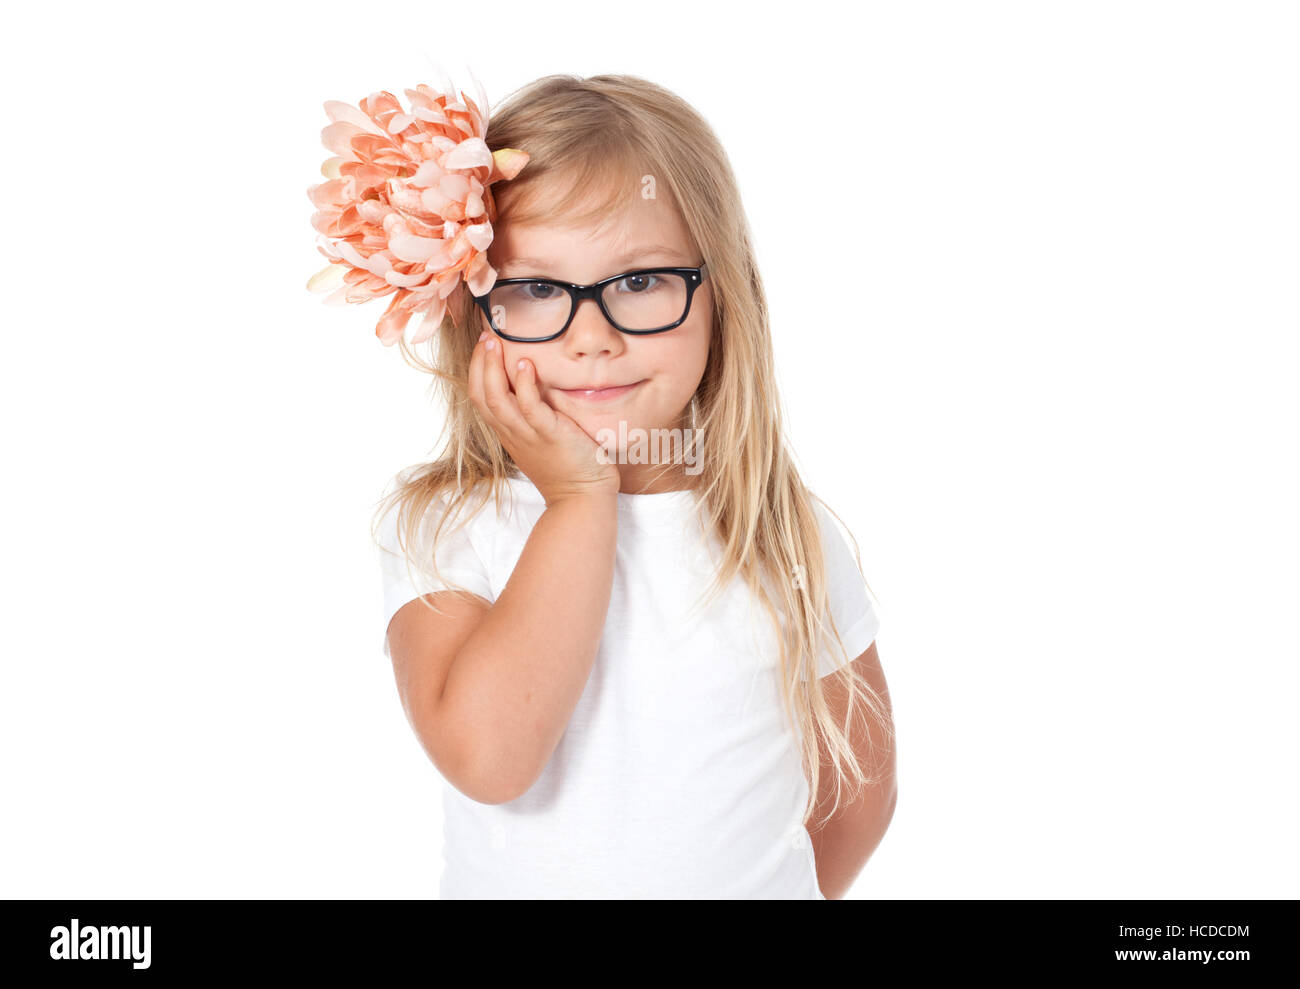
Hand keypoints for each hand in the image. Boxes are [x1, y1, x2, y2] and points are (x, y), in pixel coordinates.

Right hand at [468, 330, 620, 505]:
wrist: (582, 499)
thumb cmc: (568, 469)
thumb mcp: (541, 441)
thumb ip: (534, 418)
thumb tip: (537, 389)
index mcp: (509, 433)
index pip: (480, 399)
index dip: (477, 371)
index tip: (483, 347)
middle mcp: (512, 433)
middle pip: (481, 395)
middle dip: (479, 363)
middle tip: (485, 336)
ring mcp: (528, 435)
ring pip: (496, 399)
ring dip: (492, 368)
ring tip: (495, 342)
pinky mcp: (549, 435)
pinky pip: (529, 407)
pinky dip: (523, 384)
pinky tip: (525, 364)